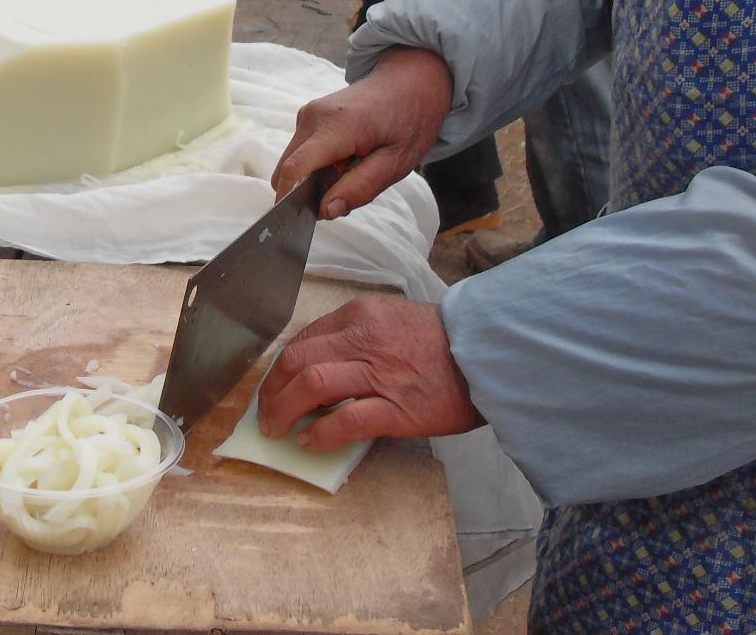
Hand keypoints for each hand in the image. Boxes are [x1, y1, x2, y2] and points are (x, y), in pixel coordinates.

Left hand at [257, 296, 482, 446]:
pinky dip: (320, 433)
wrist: (490, 353)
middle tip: (265, 411)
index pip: (304, 338)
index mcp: (360, 314)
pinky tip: (309, 441)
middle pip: (297, 360)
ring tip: (275, 428)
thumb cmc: (443, 341)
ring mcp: (379, 373)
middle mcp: (363, 339)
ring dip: (283, 410)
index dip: (280, 366)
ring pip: (312, 385)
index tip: (274, 385)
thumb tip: (321, 363)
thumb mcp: (392, 318)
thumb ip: (357, 334)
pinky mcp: (396, 408)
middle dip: (272, 390)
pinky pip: (345, 421)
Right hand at [272, 47, 453, 217]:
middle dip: (306, 192)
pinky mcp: (308, 116)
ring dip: (312, 179)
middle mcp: (313, 116)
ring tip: (350, 174)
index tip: (298, 222)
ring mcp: (307, 114)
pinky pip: (300, 152)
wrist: (410, 81)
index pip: (294, 168)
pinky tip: (345, 163)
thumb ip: (361, 188)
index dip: (289, 199)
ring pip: (292, 163)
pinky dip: (315, 166)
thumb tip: (325, 211)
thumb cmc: (409, 120)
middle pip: (288, 169)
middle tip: (344, 197)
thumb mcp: (397, 162)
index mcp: (336, 126)